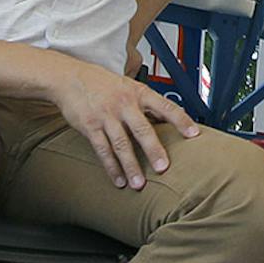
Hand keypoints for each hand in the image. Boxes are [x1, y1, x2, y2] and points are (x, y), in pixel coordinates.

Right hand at [49, 58, 200, 188]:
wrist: (69, 78)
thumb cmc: (102, 83)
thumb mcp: (128, 86)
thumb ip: (146, 104)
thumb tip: (168, 122)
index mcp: (139, 93)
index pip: (165, 106)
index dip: (181, 120)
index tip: (194, 134)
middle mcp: (124, 104)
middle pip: (142, 129)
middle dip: (153, 150)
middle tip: (164, 168)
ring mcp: (106, 116)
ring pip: (121, 145)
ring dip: (131, 166)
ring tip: (140, 184)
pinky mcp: (90, 126)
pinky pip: (103, 150)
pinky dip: (111, 167)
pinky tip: (119, 180)